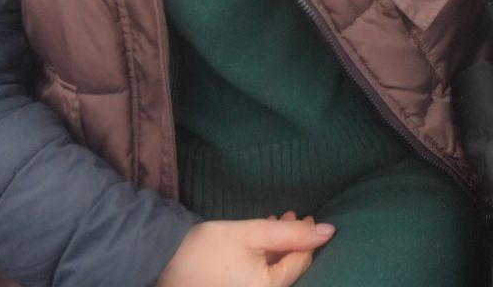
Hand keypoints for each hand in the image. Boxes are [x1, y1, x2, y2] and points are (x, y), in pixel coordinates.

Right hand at [157, 213, 333, 286]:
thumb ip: (292, 233)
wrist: (164, 262)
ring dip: (278, 247)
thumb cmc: (208, 248)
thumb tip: (328, 231)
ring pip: (274, 271)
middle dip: (292, 240)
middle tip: (289, 215)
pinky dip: (264, 258)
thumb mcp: (252, 233)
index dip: (306, 237)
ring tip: (274, 222)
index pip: (301, 262)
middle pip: (289, 268)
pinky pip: (259, 277)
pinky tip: (260, 241)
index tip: (304, 215)